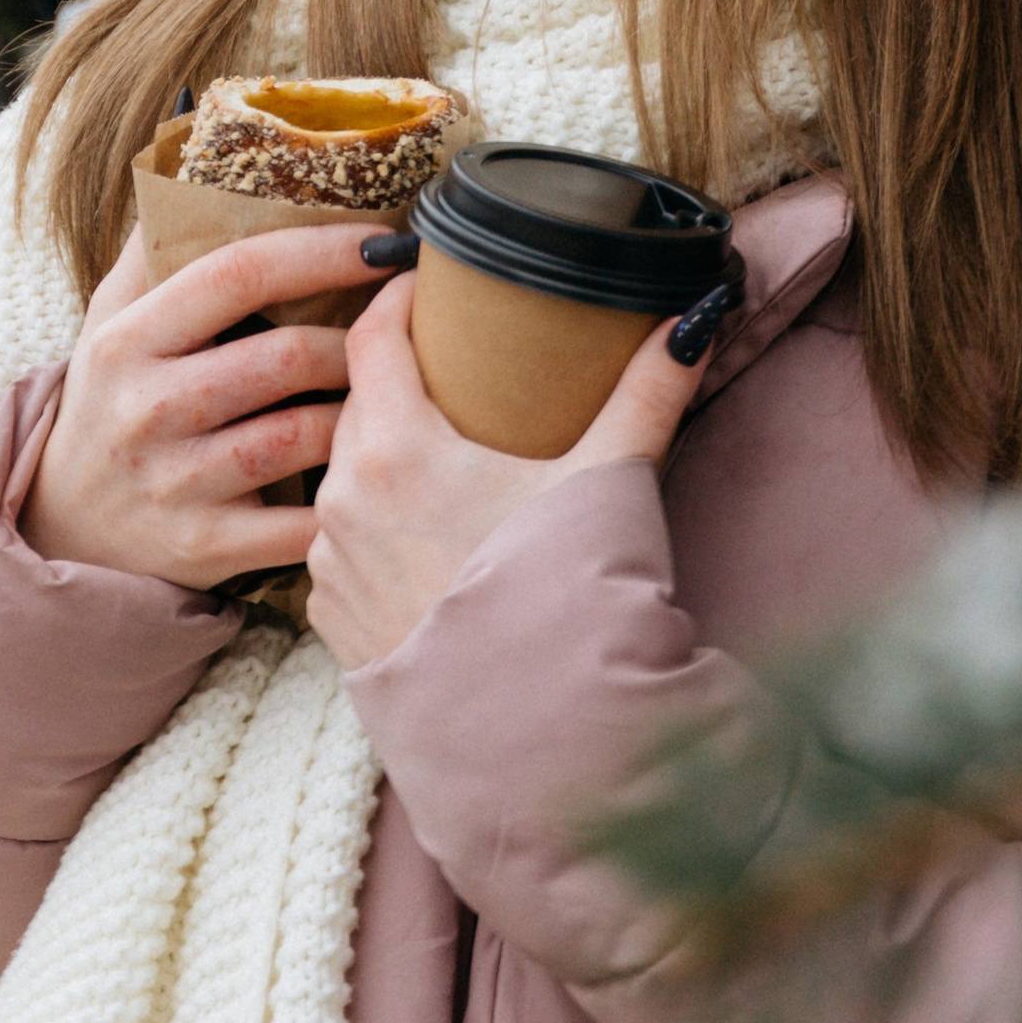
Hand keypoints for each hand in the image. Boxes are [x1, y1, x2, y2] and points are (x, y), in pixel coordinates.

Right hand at [20, 218, 377, 590]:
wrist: (65, 529)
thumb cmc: (109, 403)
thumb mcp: (108, 320)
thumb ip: (154, 247)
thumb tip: (202, 160)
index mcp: (127, 339)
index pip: (239, 273)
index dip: (323, 249)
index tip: (385, 242)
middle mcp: (146, 409)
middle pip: (287, 357)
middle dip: (359, 339)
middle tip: (401, 328)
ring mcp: (176, 483)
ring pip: (304, 436)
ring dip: (362, 410)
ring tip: (391, 391)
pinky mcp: (205, 548)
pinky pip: (303, 521)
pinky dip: (347, 495)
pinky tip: (372, 470)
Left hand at [304, 278, 723, 674]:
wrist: (541, 739)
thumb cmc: (568, 602)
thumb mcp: (609, 482)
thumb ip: (647, 393)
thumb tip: (692, 321)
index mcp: (394, 450)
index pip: (371, 336)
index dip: (396, 297)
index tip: (425, 283)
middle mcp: (341, 500)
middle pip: (355, 403)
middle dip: (397, 378)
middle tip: (447, 365)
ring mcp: (329, 565)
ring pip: (342, 477)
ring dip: (381, 457)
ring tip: (439, 453)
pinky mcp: (332, 620)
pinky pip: (341, 546)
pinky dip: (374, 527)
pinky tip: (422, 535)